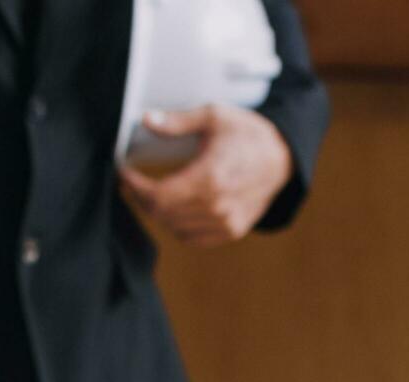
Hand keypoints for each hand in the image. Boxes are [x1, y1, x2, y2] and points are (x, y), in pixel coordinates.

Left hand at [118, 105, 291, 247]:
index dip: (134, 186)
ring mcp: (226, 223)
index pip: (158, 195)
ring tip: (151, 193)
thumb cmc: (247, 134)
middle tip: (132, 183)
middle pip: (161, 213)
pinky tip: (173, 208)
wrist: (283, 157)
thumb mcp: (215, 116)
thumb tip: (148, 120)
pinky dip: (176, 225)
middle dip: (141, 198)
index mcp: (211, 178)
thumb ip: (179, 121)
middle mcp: (218, 206)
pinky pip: (191, 238)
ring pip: (173, 228)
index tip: (124, 174)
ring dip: (158, 212)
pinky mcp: (231, 231)